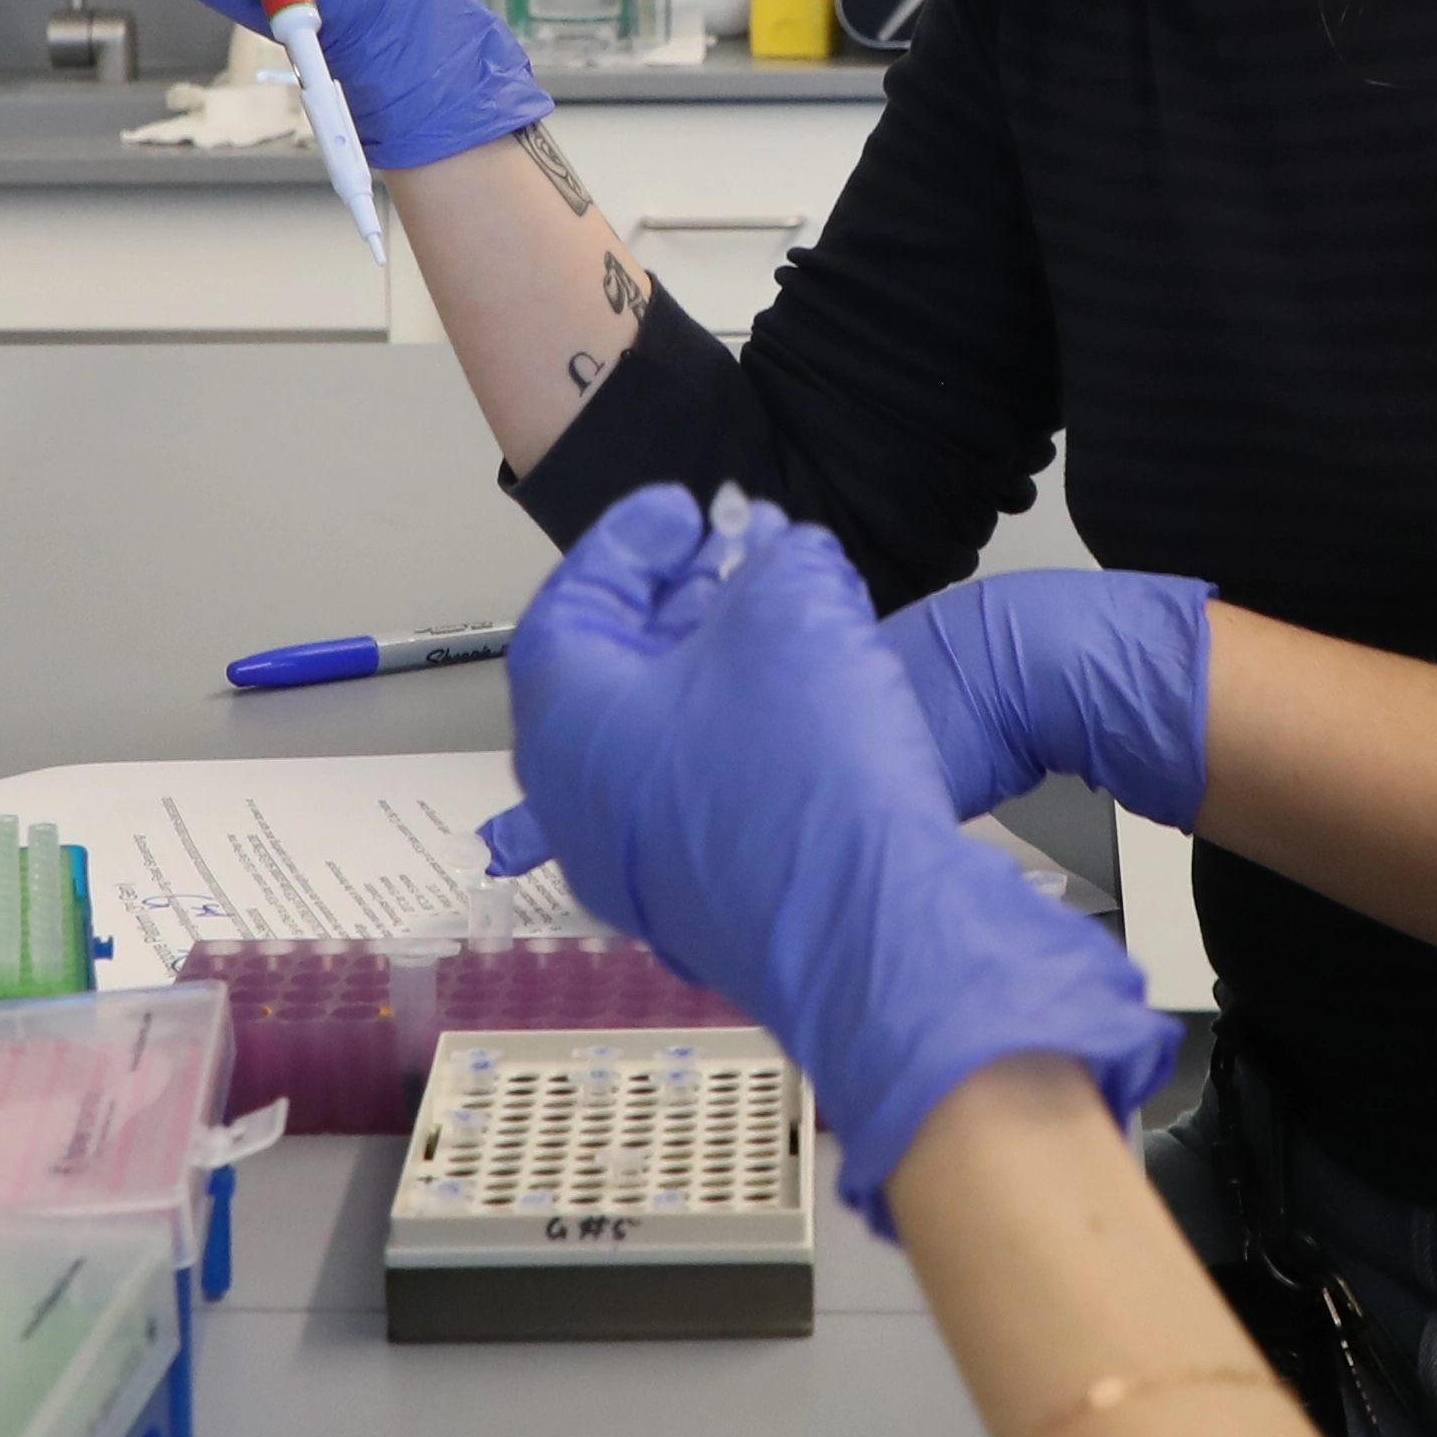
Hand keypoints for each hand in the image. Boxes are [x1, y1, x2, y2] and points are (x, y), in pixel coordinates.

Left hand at [501, 487, 1175, 1214]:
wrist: (870, 924)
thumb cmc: (805, 778)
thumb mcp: (794, 610)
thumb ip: (773, 561)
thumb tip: (778, 562)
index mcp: (565, 719)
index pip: (570, 602)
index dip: (628, 541)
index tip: (677, 512)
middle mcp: (578, 800)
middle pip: (605, 670)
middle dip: (671, 601)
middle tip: (724, 557)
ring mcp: (633, 863)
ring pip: (652, 735)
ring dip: (707, 667)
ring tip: (778, 622)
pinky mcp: (697, 902)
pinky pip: (692, 795)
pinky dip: (726, 735)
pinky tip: (795, 706)